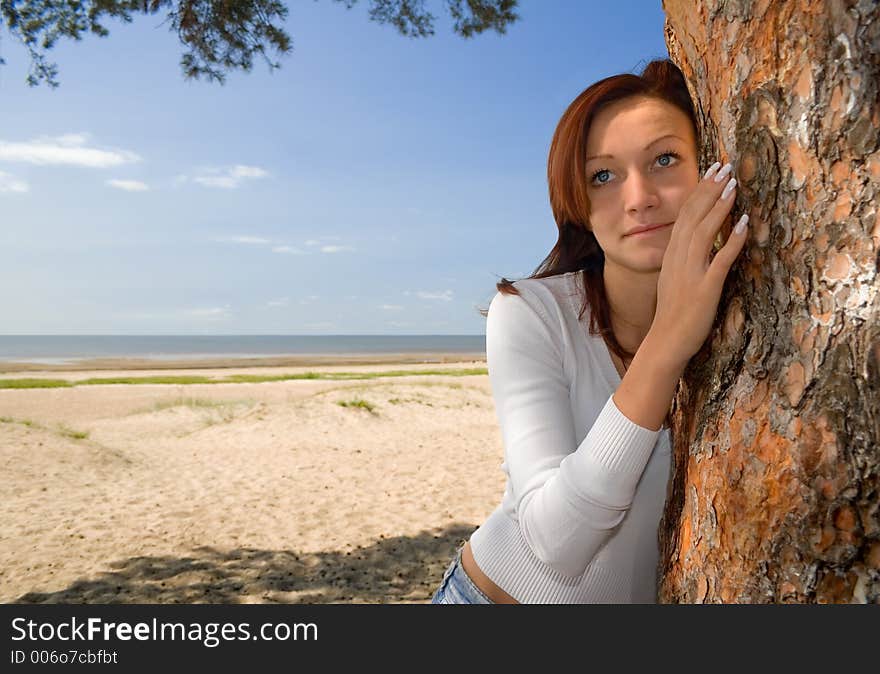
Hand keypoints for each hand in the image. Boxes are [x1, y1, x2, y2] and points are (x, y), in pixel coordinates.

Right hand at [650, 161, 748, 368]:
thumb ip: (684, 259)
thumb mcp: (673, 280)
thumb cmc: (672, 315)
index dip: (699, 191)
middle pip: (693, 217)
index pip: (685, 216)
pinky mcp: (705, 288)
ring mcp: (691, 273)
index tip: (712, 171)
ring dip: (719, 207)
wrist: (665, 342)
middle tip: (725, 167)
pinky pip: (720, 259)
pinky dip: (732, 240)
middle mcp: (678, 259)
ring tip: (733, 185)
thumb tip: (696, 242)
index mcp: (671, 256)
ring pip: (704, 232)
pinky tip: (744, 224)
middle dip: (709, 190)